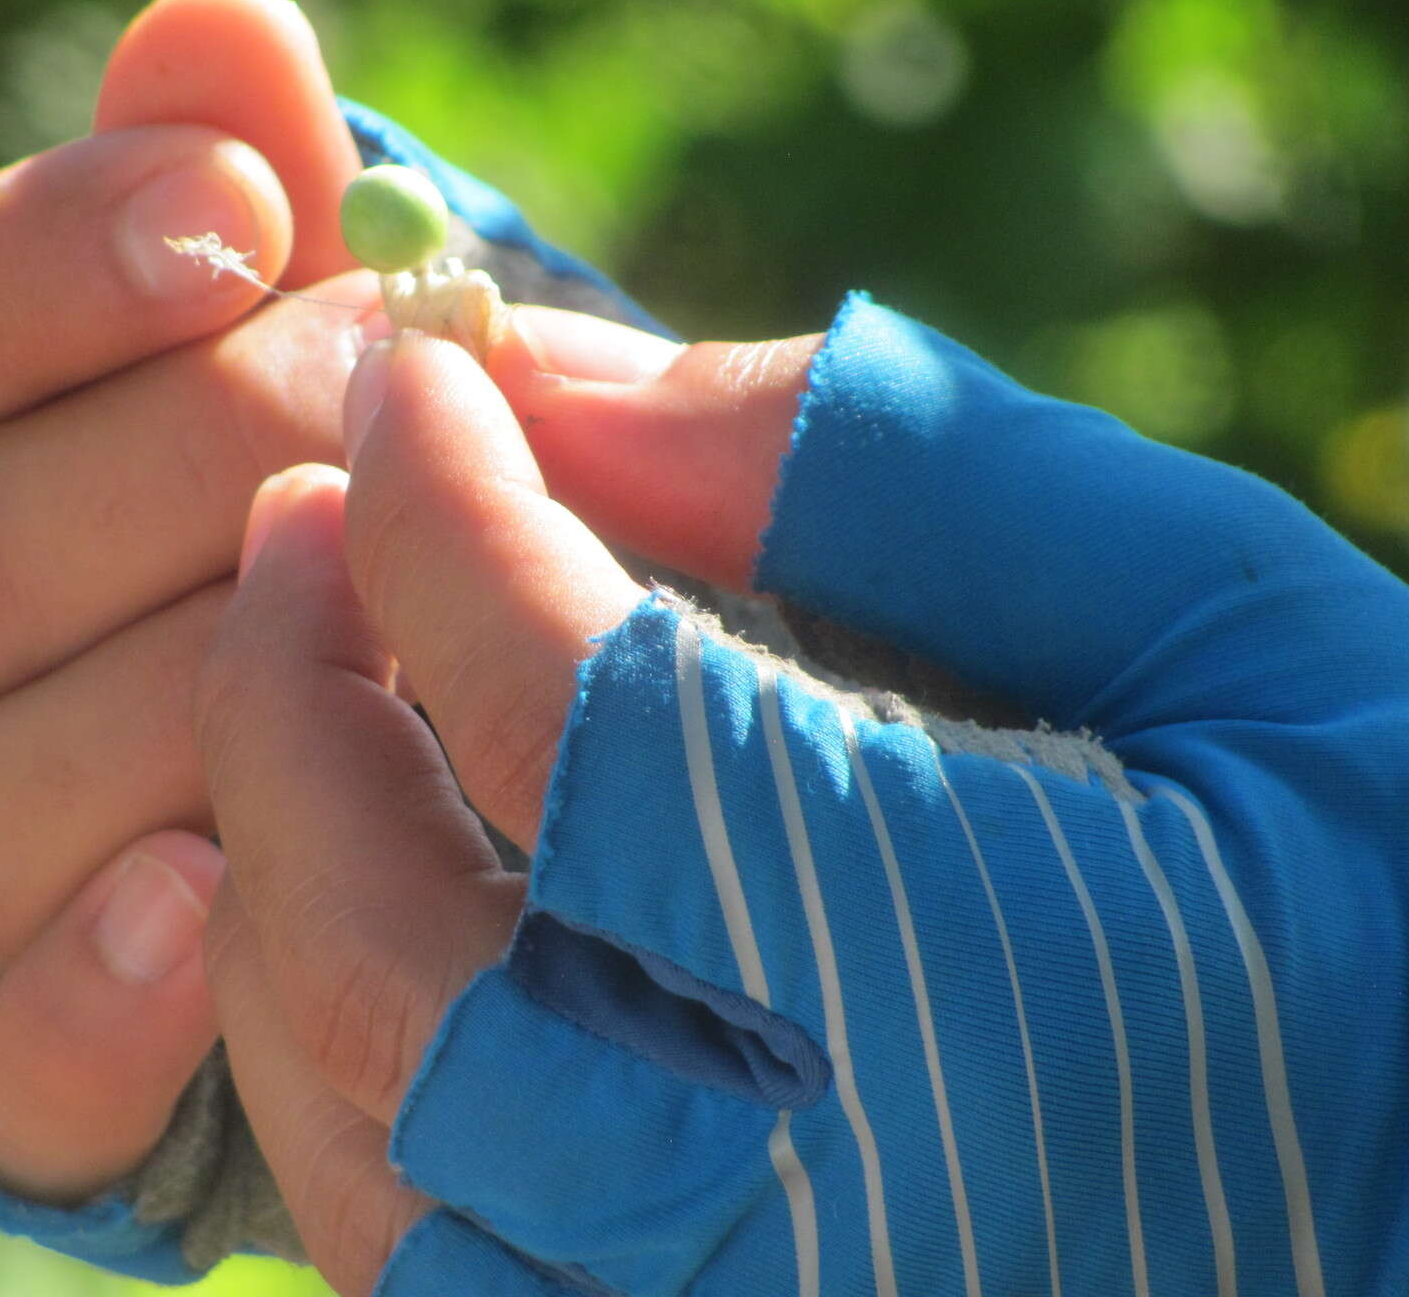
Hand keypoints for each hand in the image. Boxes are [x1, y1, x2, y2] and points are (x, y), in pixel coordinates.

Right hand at [0, 0, 376, 1199]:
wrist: (487, 737)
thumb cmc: (393, 485)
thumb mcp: (347, 326)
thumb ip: (259, 190)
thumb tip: (220, 33)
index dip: (33, 275)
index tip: (250, 216)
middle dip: (183, 489)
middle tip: (386, 443)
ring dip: (174, 723)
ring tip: (380, 649)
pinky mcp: (44, 1079)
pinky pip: (0, 1084)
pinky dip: (97, 999)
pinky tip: (225, 898)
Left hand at [198, 314, 1408, 1293]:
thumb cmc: (1386, 915)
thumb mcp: (1219, 626)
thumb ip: (886, 474)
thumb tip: (555, 376)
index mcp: (944, 984)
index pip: (560, 705)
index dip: (438, 495)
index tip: (416, 364)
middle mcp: (777, 1217)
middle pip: (372, 937)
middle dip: (289, 680)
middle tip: (305, 511)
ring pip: (342, 1115)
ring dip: (276, 861)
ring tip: (324, 683)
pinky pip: (394, 1243)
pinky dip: (330, 1046)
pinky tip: (382, 900)